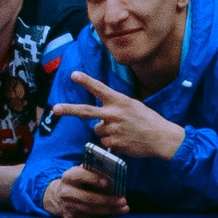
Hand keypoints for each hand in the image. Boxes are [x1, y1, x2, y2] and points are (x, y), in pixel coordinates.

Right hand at [43, 166, 128, 217]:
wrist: (57, 196)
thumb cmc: (77, 181)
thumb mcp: (81, 172)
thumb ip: (94, 172)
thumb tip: (114, 175)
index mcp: (68, 176)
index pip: (80, 176)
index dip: (94, 179)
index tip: (108, 182)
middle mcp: (65, 192)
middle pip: (88, 198)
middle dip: (108, 200)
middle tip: (123, 200)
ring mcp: (68, 206)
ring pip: (92, 210)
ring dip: (110, 209)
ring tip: (124, 208)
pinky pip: (91, 217)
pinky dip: (105, 215)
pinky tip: (115, 211)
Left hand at [49, 70, 184, 159]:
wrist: (161, 137)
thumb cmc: (147, 119)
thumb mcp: (133, 105)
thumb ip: (115, 106)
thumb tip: (99, 116)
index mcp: (119, 101)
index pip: (99, 88)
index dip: (85, 81)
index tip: (73, 74)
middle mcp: (113, 114)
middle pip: (86, 111)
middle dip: (69, 110)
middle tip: (55, 108)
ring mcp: (112, 129)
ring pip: (97, 130)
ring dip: (106, 132)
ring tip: (123, 131)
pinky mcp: (113, 143)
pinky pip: (104, 142)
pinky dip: (111, 142)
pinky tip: (125, 140)